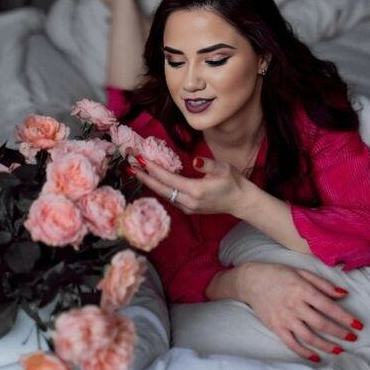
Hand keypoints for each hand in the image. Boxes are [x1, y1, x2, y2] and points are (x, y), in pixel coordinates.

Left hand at [130, 156, 246, 216]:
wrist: (240, 201)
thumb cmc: (233, 182)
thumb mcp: (223, 169)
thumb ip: (208, 165)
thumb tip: (195, 161)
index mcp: (196, 190)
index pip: (169, 179)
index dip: (153, 169)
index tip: (141, 159)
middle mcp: (188, 201)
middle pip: (160, 189)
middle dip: (144, 177)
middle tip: (130, 165)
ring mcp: (187, 207)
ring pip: (163, 195)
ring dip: (149, 183)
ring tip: (136, 171)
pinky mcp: (188, 209)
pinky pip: (169, 198)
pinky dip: (159, 188)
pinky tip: (152, 181)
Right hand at [236, 261, 361, 361]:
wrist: (251, 281)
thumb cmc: (278, 274)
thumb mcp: (301, 272)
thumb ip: (322, 283)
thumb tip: (343, 294)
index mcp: (302, 289)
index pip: (328, 306)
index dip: (345, 317)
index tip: (358, 325)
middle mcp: (295, 305)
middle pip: (321, 323)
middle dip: (339, 332)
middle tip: (352, 338)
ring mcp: (285, 318)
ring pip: (309, 336)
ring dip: (326, 345)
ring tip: (339, 350)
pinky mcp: (276, 328)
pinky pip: (292, 344)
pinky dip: (305, 353)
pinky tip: (316, 357)